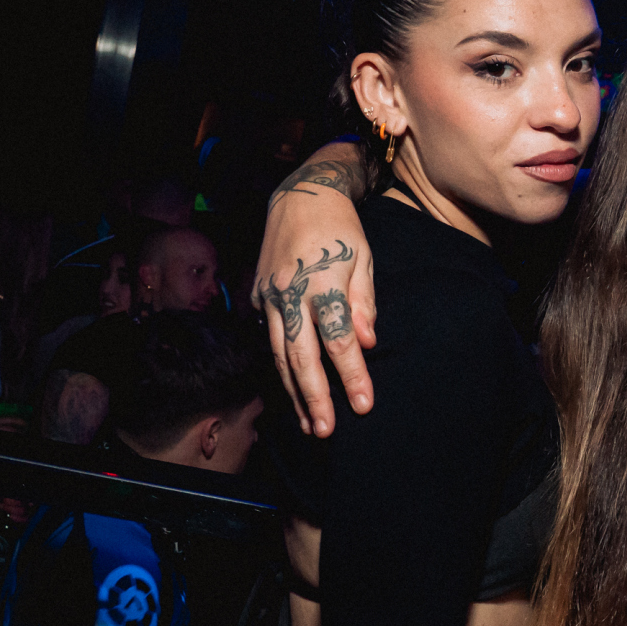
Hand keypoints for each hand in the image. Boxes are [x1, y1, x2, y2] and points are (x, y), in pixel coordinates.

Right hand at [256, 144, 377, 435]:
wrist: (299, 195)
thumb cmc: (340, 228)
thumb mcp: (363, 259)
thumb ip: (363, 303)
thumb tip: (366, 343)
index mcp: (323, 282)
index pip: (339, 340)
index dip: (351, 375)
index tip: (362, 404)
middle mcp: (291, 292)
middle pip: (301, 355)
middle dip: (314, 397)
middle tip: (324, 430)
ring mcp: (270, 295)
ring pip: (279, 354)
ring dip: (294, 391)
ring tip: (308, 422)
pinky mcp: (259, 295)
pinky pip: (271, 338)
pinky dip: (282, 366)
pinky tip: (294, 389)